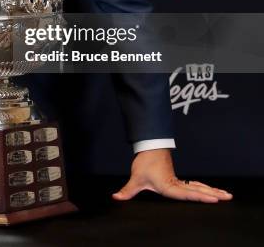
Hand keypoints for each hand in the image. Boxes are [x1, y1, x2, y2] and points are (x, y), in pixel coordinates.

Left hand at [112, 148, 232, 202]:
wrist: (148, 147)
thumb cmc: (145, 162)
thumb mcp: (136, 178)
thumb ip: (127, 190)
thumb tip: (116, 197)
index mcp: (169, 186)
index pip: (187, 193)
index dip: (200, 196)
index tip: (214, 199)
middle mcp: (176, 184)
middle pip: (198, 189)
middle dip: (213, 193)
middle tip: (229, 196)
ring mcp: (178, 181)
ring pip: (198, 186)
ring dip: (211, 190)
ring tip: (226, 195)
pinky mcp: (178, 179)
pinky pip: (194, 185)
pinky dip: (204, 188)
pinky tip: (211, 192)